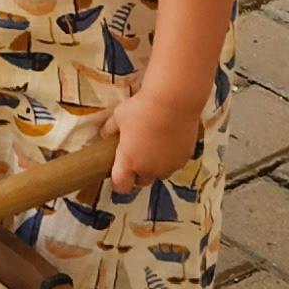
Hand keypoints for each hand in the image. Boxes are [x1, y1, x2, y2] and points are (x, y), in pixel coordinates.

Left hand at [106, 83, 201, 197]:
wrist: (173, 102)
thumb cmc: (142, 109)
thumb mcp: (119, 116)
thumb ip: (110, 129)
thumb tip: (105, 133)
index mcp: (129, 162)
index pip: (121, 186)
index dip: (118, 183)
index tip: (118, 174)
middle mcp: (149, 169)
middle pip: (141, 182)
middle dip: (137, 173)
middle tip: (135, 157)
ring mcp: (168, 166)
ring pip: (160, 174)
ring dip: (155, 166)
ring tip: (154, 147)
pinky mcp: (183, 158)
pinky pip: (174, 163)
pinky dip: (170, 157)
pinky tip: (168, 141)